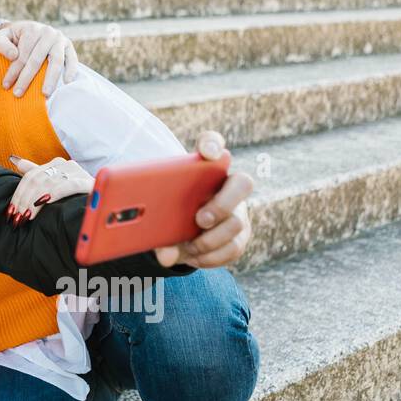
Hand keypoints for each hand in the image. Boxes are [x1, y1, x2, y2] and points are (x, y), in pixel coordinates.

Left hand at [0, 21, 79, 96]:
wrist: (30, 29)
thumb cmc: (14, 37)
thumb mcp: (2, 36)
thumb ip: (2, 44)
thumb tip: (13, 56)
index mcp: (31, 30)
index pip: (22, 54)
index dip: (13, 71)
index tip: (6, 85)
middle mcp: (48, 33)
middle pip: (37, 59)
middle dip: (27, 78)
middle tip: (19, 93)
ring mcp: (60, 39)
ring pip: (56, 61)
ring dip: (50, 79)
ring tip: (45, 94)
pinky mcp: (69, 46)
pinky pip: (72, 59)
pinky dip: (71, 70)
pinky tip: (66, 82)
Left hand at [5, 155, 91, 225]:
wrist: (102, 205)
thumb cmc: (73, 199)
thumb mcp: (52, 186)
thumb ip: (35, 173)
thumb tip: (14, 159)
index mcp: (56, 164)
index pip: (30, 176)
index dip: (18, 194)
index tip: (10, 213)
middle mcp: (67, 165)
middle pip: (37, 180)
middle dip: (24, 200)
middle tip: (18, 218)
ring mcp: (78, 172)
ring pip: (49, 182)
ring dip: (34, 201)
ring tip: (27, 216)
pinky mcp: (89, 182)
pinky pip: (70, 185)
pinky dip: (55, 193)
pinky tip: (44, 202)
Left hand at [154, 130, 252, 268]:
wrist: (185, 224)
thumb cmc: (170, 208)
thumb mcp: (160, 210)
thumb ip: (158, 225)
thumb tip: (166, 255)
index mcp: (204, 167)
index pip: (212, 143)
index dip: (213, 144)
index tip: (208, 152)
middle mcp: (228, 184)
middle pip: (242, 183)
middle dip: (222, 204)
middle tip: (200, 220)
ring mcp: (239, 209)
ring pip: (238, 222)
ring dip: (211, 240)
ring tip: (189, 248)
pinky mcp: (241, 234)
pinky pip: (234, 248)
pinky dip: (212, 257)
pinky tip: (194, 257)